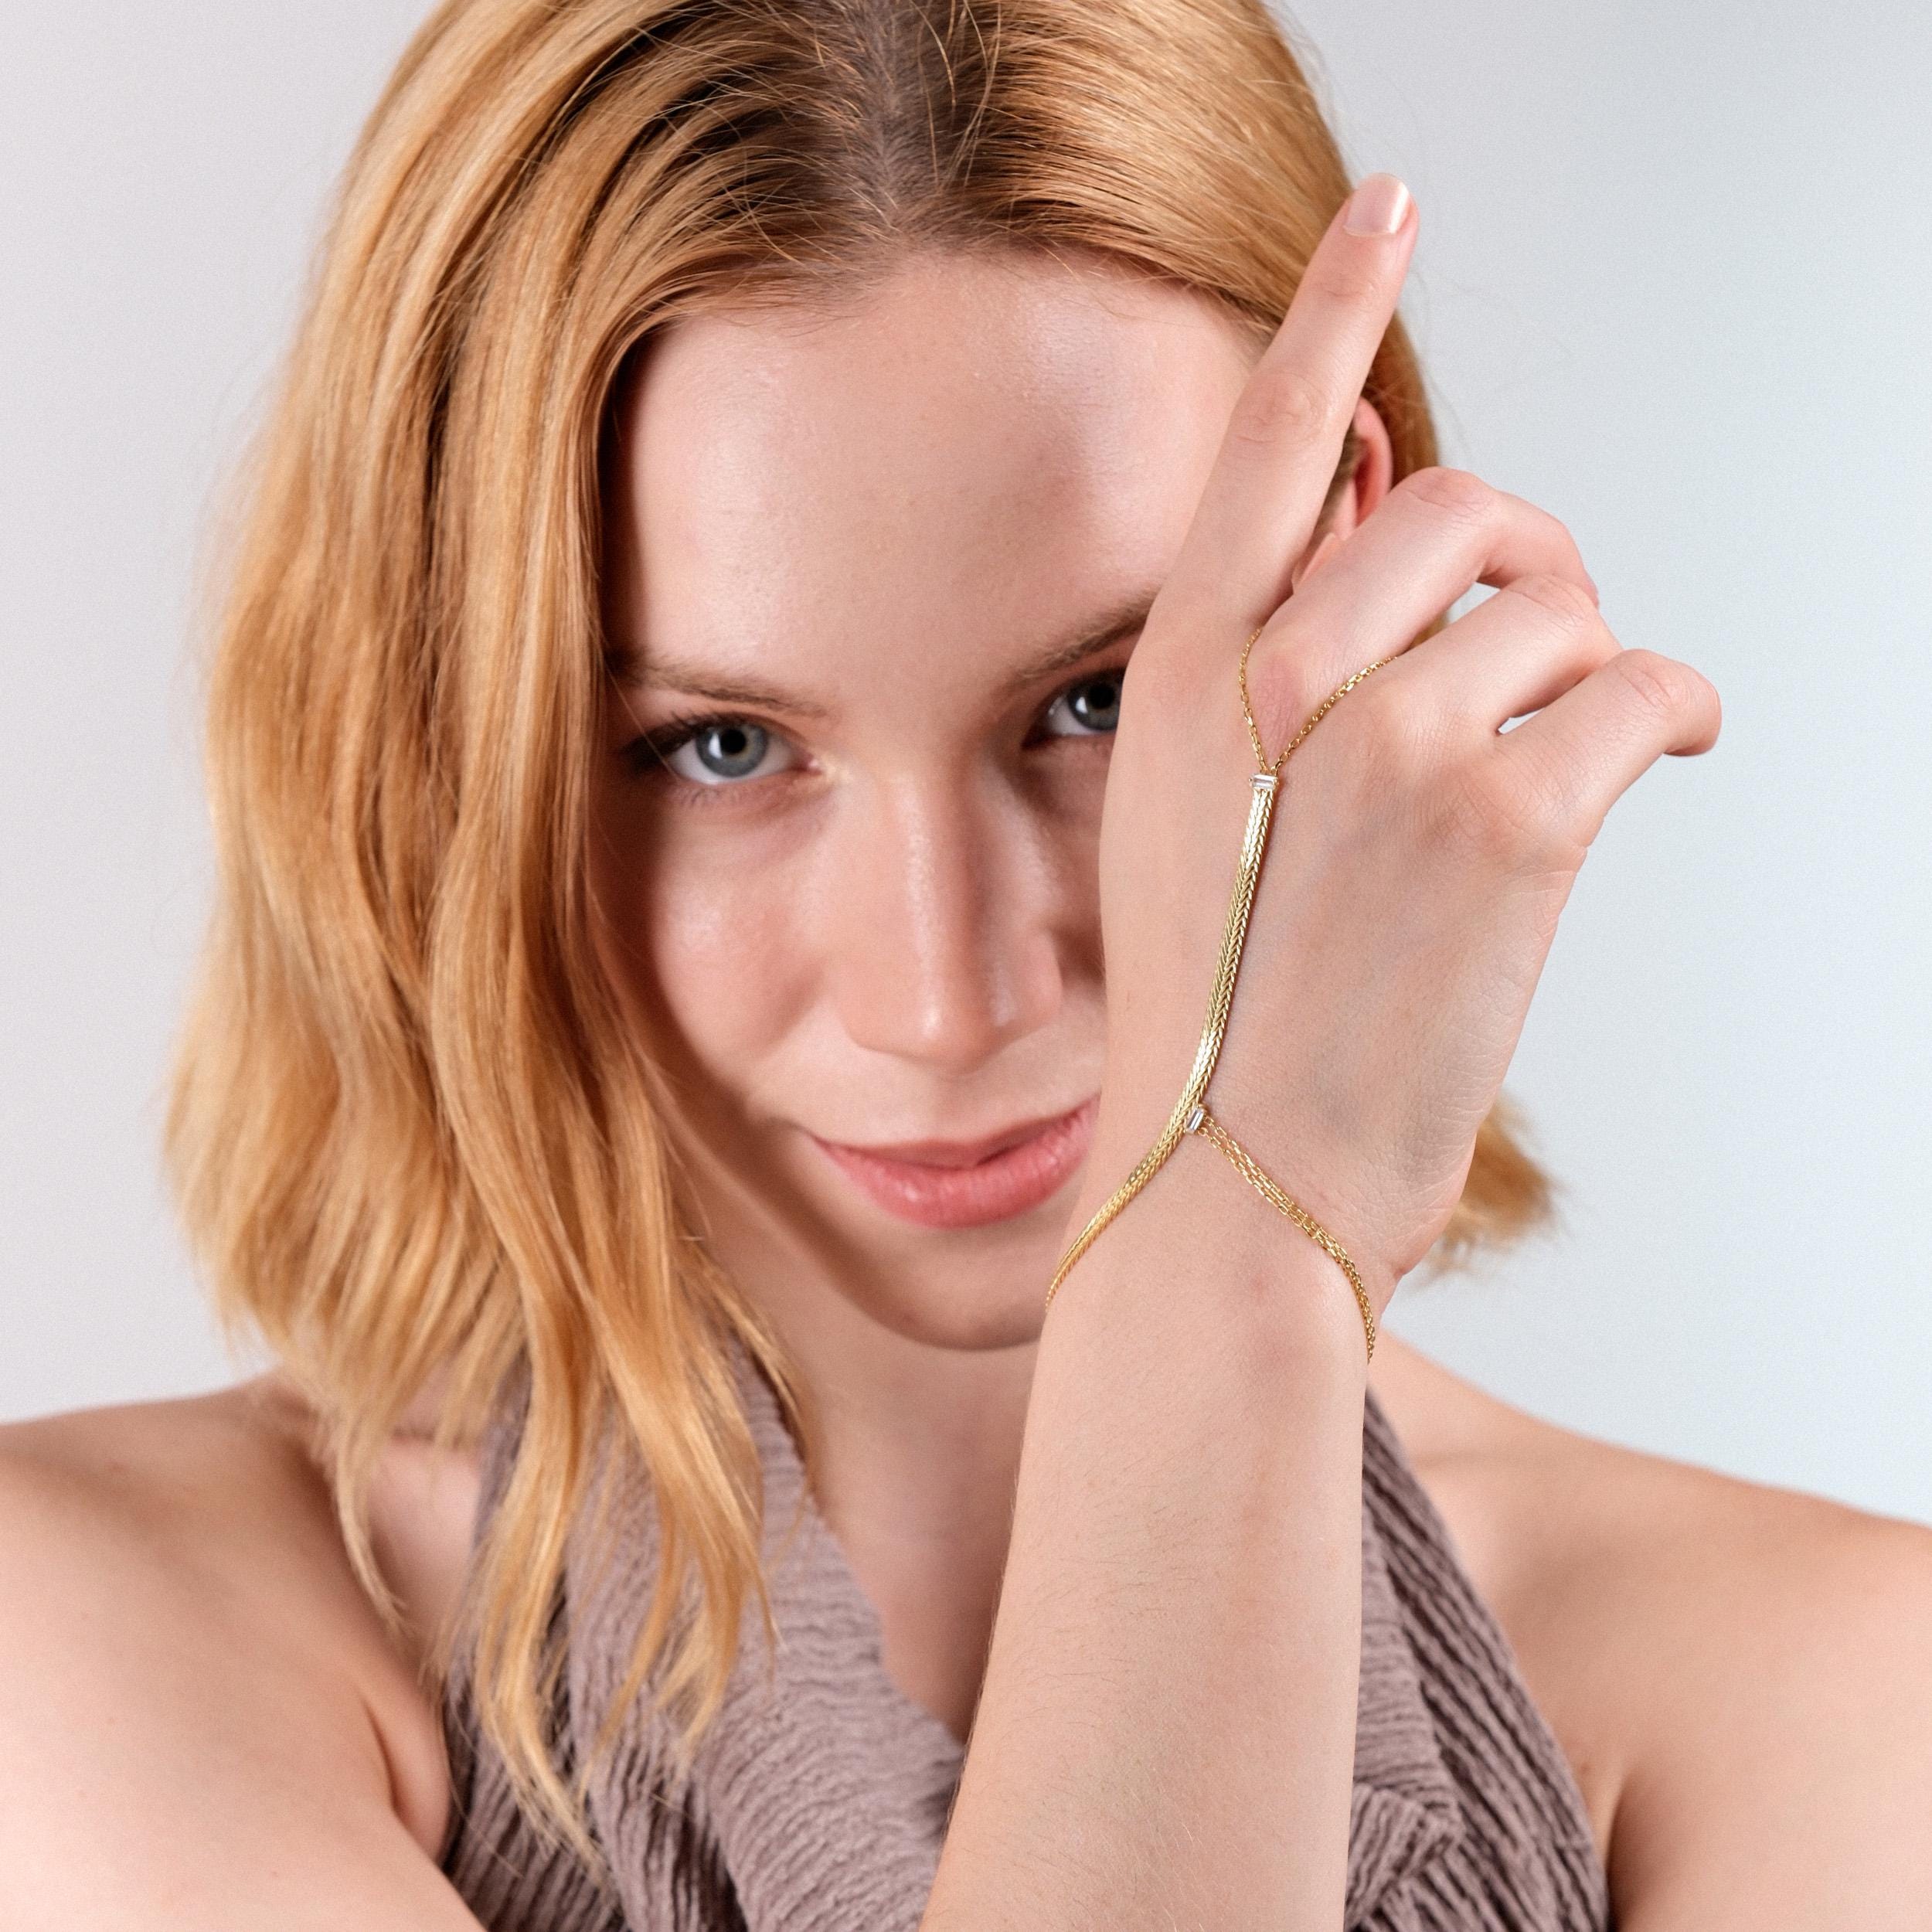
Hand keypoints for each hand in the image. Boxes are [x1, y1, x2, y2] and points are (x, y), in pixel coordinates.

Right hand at [1062, 175, 1721, 1320]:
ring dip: (1585, 664)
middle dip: (1525, 551)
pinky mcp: (1511, 823)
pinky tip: (1652, 758)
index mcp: (1186, 680)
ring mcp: (1397, 745)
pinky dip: (1667, 715)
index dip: (1330, 304)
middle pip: (1460, 501)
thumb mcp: (1195, 821)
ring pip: (1561, 604)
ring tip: (1568, 747)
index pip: (1269, 446)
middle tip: (1544, 619)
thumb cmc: (1213, 1018)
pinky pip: (1641, 689)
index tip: (1389, 205)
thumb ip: (1271, 667)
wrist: (1227, 1183)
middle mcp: (1285, 687)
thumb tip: (1390, 510)